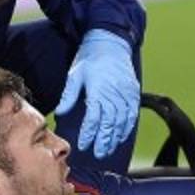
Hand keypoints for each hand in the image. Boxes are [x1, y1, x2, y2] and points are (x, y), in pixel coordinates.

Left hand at [55, 29, 138, 158]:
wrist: (110, 40)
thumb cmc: (91, 57)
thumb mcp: (75, 75)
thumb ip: (69, 96)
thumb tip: (60, 112)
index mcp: (98, 91)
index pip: (94, 119)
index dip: (89, 134)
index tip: (84, 144)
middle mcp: (114, 94)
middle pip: (109, 124)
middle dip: (103, 141)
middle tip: (98, 153)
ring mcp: (126, 94)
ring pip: (122, 122)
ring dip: (115, 137)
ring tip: (109, 148)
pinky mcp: (133, 92)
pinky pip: (132, 114)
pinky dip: (127, 127)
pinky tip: (121, 135)